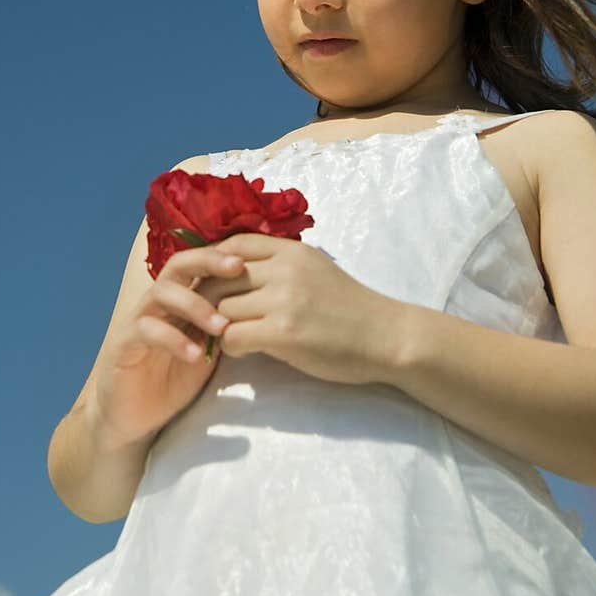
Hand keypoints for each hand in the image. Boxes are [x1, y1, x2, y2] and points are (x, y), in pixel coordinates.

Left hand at [199, 233, 401, 384]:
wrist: (387, 337)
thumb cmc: (350, 308)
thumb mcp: (315, 270)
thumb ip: (280, 265)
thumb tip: (233, 269)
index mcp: (292, 250)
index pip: (232, 244)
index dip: (212, 265)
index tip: (211, 284)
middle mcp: (285, 269)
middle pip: (219, 277)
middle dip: (207, 299)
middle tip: (208, 317)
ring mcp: (284, 300)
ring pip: (222, 309)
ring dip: (220, 326)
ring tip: (233, 336)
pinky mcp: (283, 332)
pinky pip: (232, 336)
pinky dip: (231, 347)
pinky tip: (245, 351)